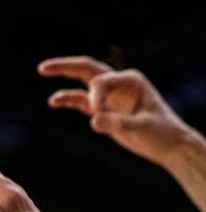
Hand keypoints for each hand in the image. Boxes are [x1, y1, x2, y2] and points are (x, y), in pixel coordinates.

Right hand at [39, 55, 193, 167]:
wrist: (169, 145)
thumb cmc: (162, 133)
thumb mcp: (143, 127)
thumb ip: (118, 123)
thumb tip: (94, 121)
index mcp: (130, 80)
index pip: (100, 81)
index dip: (94, 97)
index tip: (98, 115)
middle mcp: (118, 83)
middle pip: (87, 68)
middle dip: (66, 66)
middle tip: (43, 67)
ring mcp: (110, 96)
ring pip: (82, 82)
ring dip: (63, 76)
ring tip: (42, 70)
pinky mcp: (104, 109)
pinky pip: (81, 100)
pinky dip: (67, 99)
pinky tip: (53, 102)